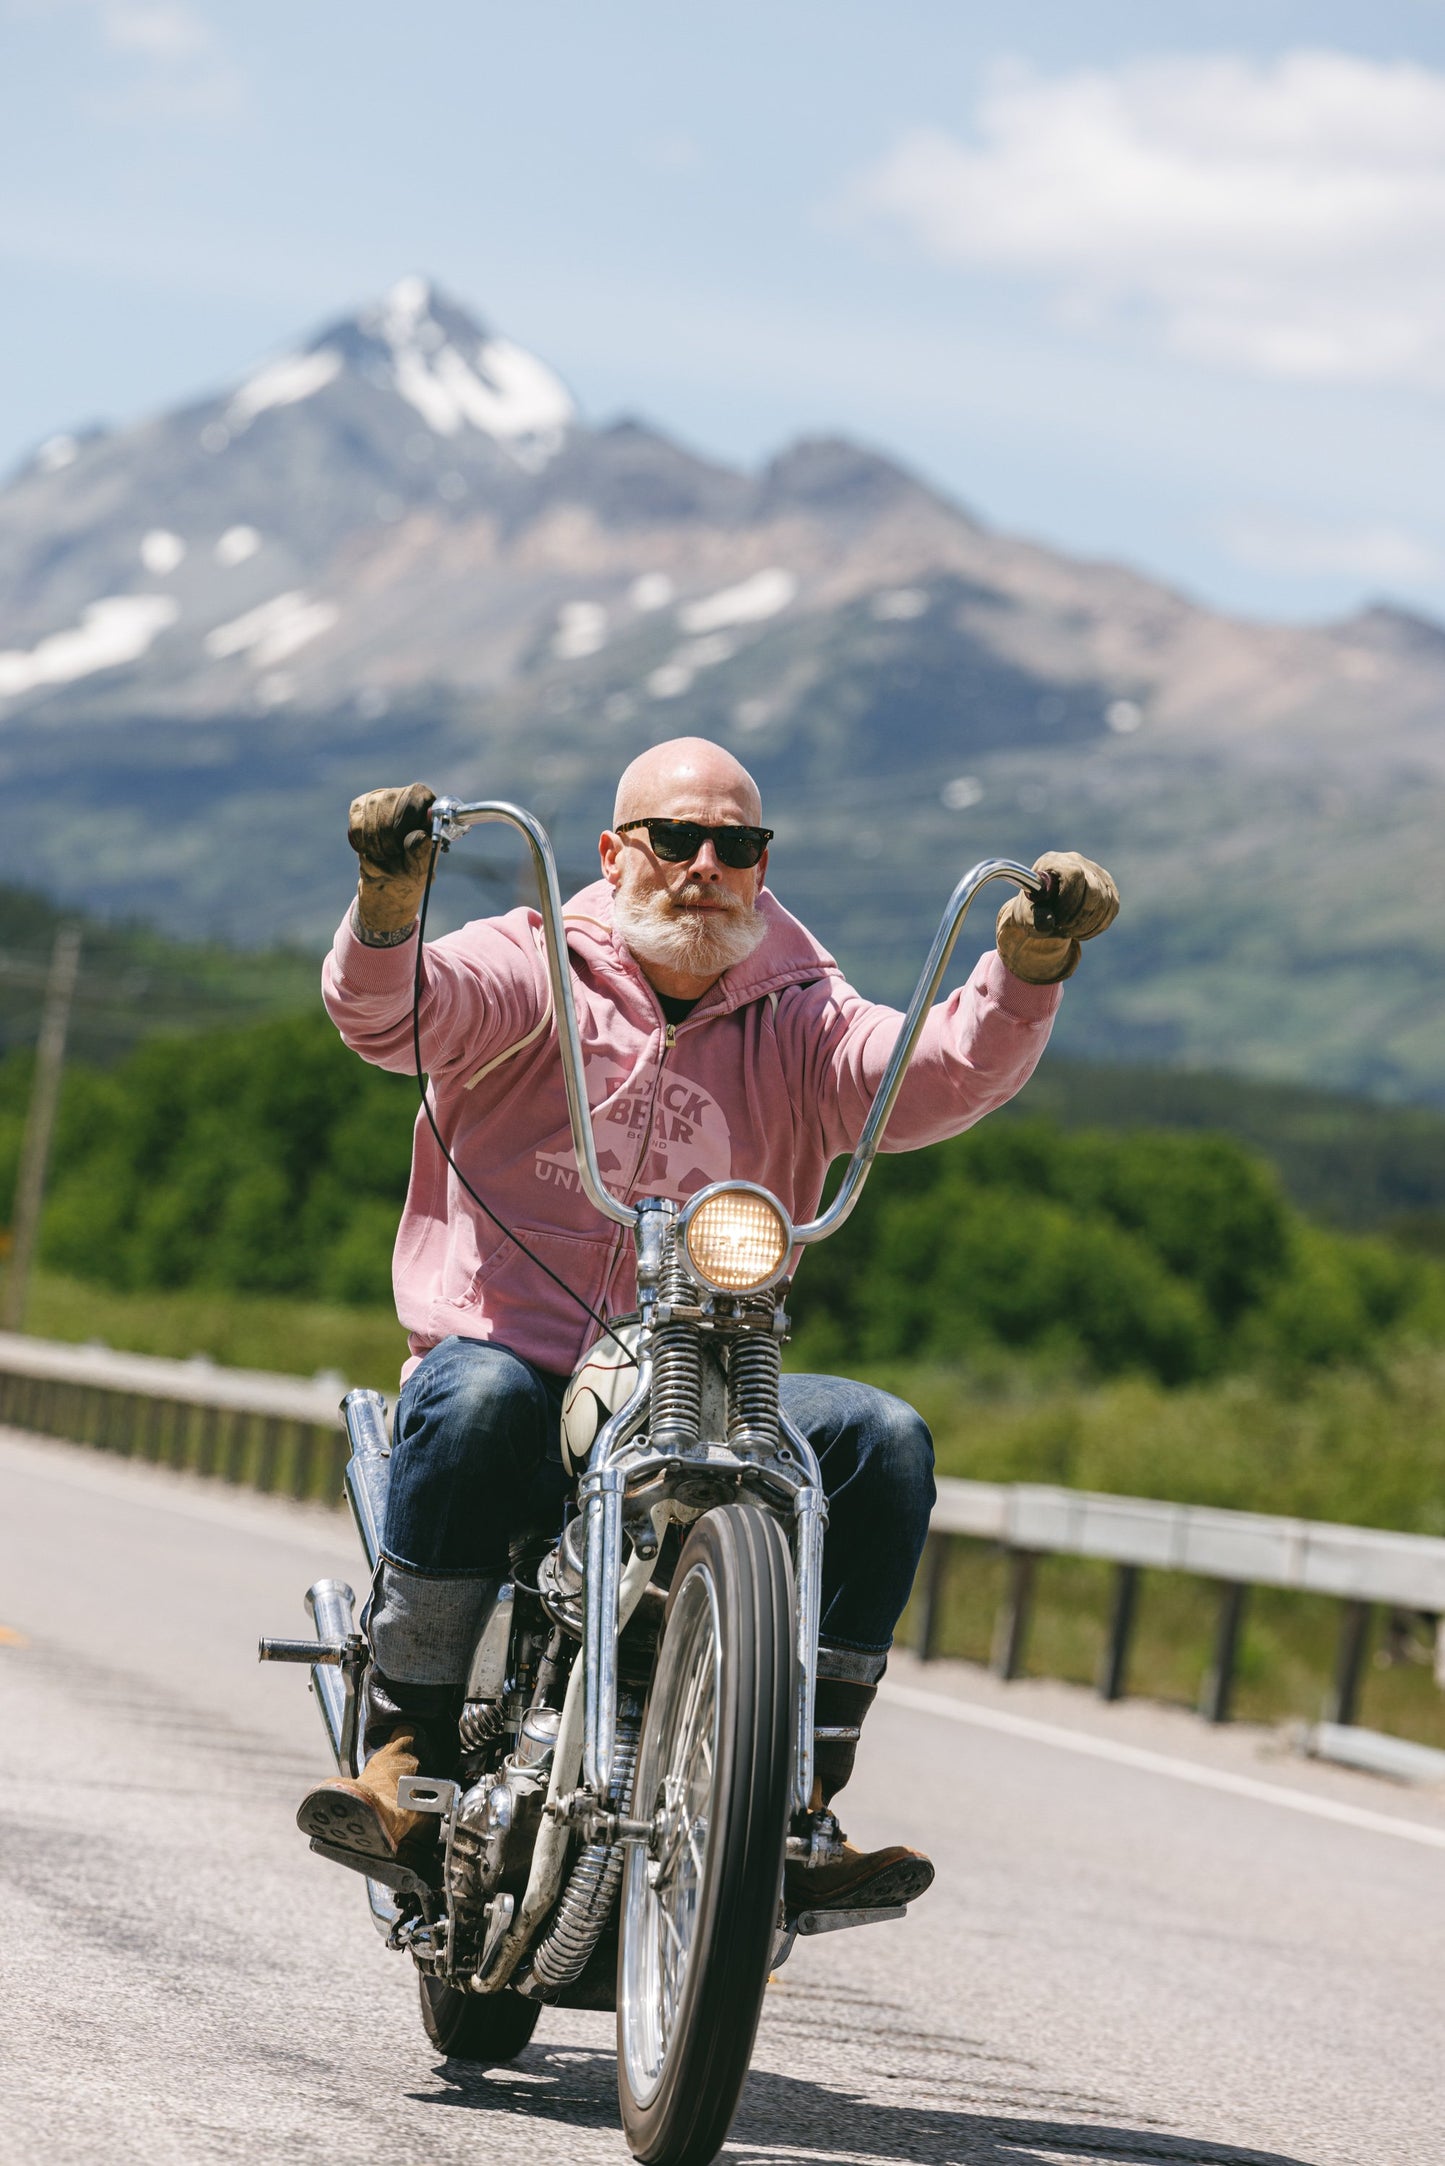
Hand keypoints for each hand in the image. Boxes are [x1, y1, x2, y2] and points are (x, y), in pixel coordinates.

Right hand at [347, 782, 435, 934]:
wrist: (388, 880)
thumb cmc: (412, 871)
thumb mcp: (422, 867)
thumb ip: (422, 852)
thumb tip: (420, 838)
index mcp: (426, 804)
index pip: (416, 795)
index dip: (408, 816)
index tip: (407, 838)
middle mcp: (403, 794)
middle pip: (389, 802)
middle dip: (389, 833)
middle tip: (393, 853)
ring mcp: (379, 798)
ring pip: (370, 811)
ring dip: (375, 839)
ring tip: (384, 854)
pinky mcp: (359, 807)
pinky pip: (356, 820)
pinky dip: (361, 839)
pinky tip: (369, 848)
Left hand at [996, 851, 1119, 984]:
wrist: (1043, 909)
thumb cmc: (1032, 909)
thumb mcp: (1026, 916)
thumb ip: (1035, 918)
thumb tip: (1049, 921)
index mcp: (1053, 861)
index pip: (1074, 874)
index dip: (1069, 900)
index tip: (1058, 920)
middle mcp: (1077, 861)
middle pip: (1094, 889)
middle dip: (1079, 917)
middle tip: (1064, 930)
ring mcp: (1096, 872)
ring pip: (1105, 901)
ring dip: (1088, 924)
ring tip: (1070, 931)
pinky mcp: (1108, 887)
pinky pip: (1112, 908)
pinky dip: (1098, 925)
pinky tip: (1081, 930)